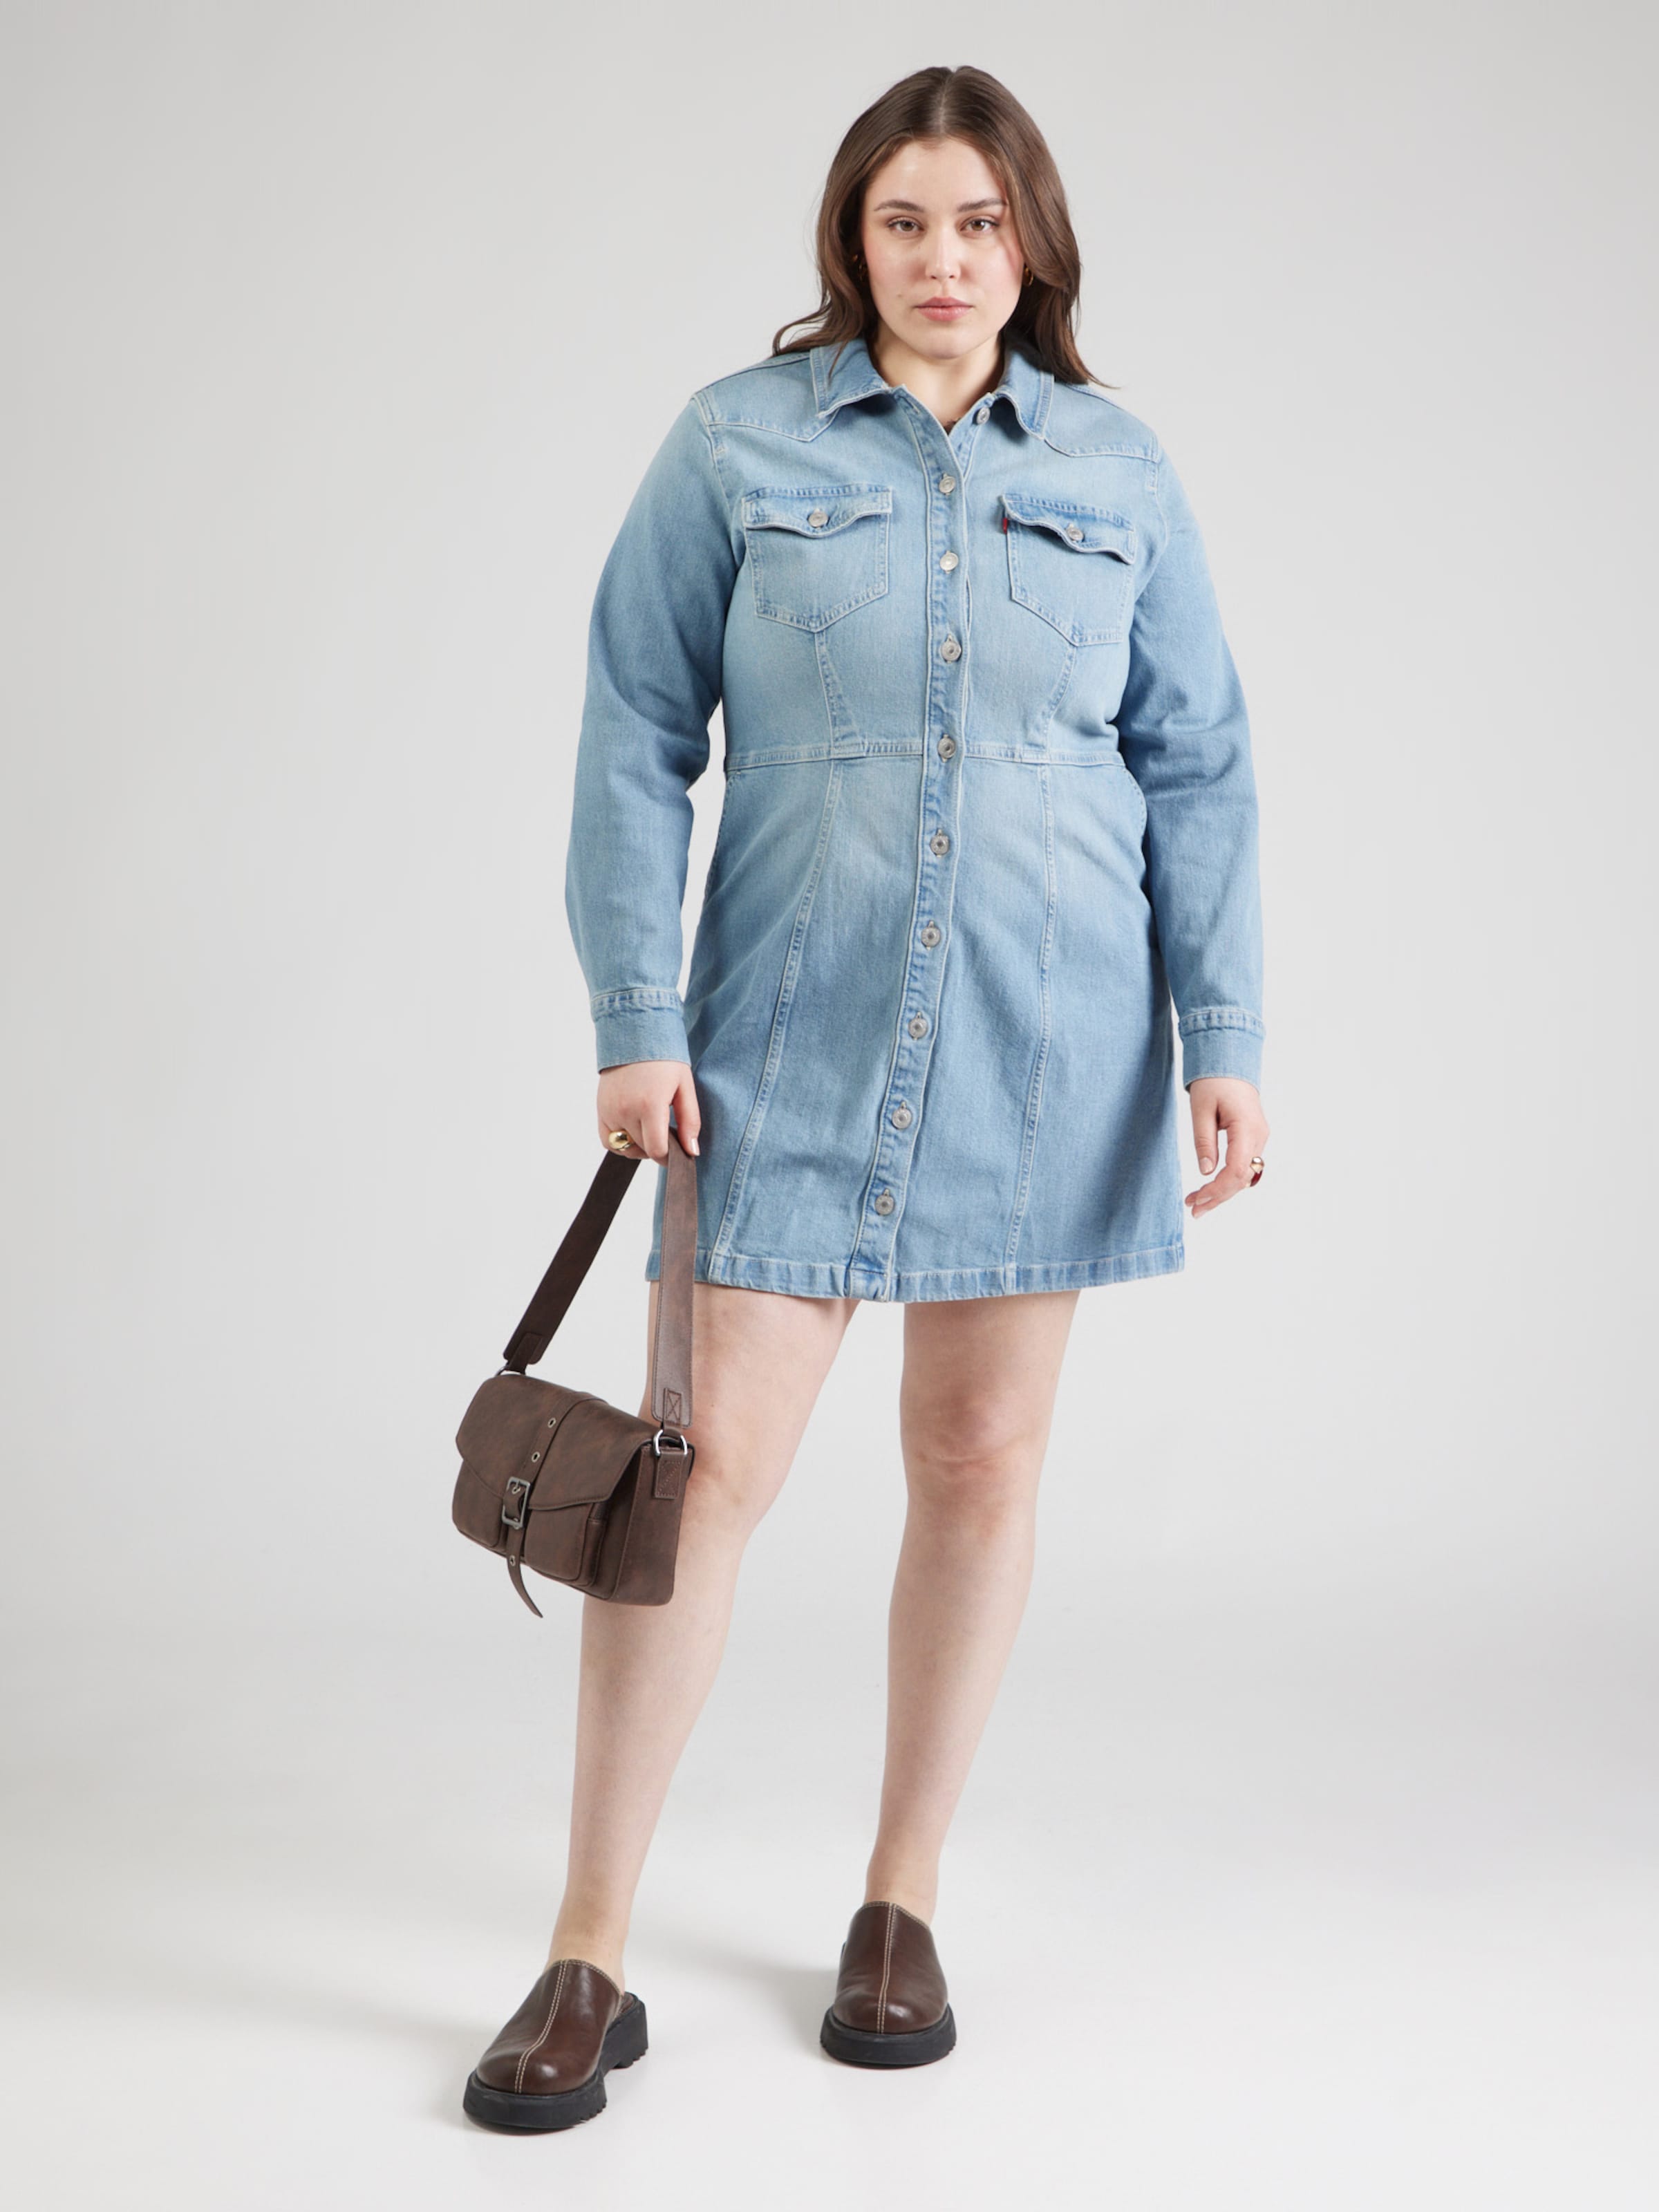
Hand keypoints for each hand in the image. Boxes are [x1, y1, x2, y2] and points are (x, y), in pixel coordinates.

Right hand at [596, 1059, 700, 1162]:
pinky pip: (607, 1140)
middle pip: (642, 1149)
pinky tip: (634, 1131)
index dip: (669, 1156)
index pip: (656, 1150)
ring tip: (652, 1129)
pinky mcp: (601, 1109)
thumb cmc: (664, 1058)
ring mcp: (610, 1111)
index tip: (677, 1151)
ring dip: (640, 1146)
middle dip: (658, 1148)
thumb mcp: (685, 1087)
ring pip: (625, 1148)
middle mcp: (625, 1111)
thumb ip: (690, 1121)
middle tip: (668, 1132)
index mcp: (649, 1105)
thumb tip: (692, 1151)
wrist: (635, 1033)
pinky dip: (620, 1143)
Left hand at [1184, 1077, 1268, 1218]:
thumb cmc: (1214, 1081)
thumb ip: (1204, 1141)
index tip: (1197, 1200)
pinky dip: (1228, 1180)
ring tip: (1197, 1203)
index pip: (1236, 1170)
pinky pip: (1244, 1166)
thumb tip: (1205, 1172)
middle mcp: (1259, 1137)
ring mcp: (1259, 1138)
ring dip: (1222, 1192)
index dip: (1217, 1190)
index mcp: (1247, 1129)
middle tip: (1193, 1210)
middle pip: (1242, 1179)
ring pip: (1244, 1176)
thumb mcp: (1201, 1110)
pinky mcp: (1253, 1139)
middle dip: (1218, 1197)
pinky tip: (1211, 1189)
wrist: (1230, 1063)